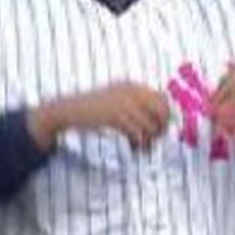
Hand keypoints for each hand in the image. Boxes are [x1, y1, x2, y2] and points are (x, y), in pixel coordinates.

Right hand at [31, 81, 172, 150]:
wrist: (68, 109)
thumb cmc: (94, 108)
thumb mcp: (117, 98)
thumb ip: (137, 104)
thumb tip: (159, 120)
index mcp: (134, 86)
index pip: (163, 98)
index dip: (166, 115)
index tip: (163, 128)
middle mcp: (132, 92)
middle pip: (161, 111)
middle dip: (161, 127)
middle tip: (155, 140)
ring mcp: (124, 104)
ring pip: (150, 125)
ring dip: (149, 140)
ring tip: (143, 147)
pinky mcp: (115, 117)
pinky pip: (136, 132)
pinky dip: (137, 143)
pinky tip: (133, 148)